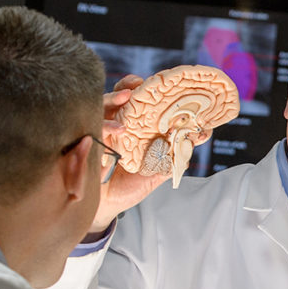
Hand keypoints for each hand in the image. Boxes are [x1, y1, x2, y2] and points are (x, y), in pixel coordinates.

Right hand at [87, 74, 171, 236]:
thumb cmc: (130, 185)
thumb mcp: (158, 170)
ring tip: (126, 103)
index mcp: (130, 125)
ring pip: (100, 109)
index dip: (137, 87)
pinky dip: (103, 129)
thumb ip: (177, 152)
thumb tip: (203, 133)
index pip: (132, 98)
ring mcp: (96, 133)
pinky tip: (115, 131)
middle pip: (114, 98)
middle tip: (133, 88)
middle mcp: (111, 124)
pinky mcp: (84, 146)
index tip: (146, 81)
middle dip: (123, 90)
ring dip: (112, 102)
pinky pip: (90, 132)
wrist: (107, 207)